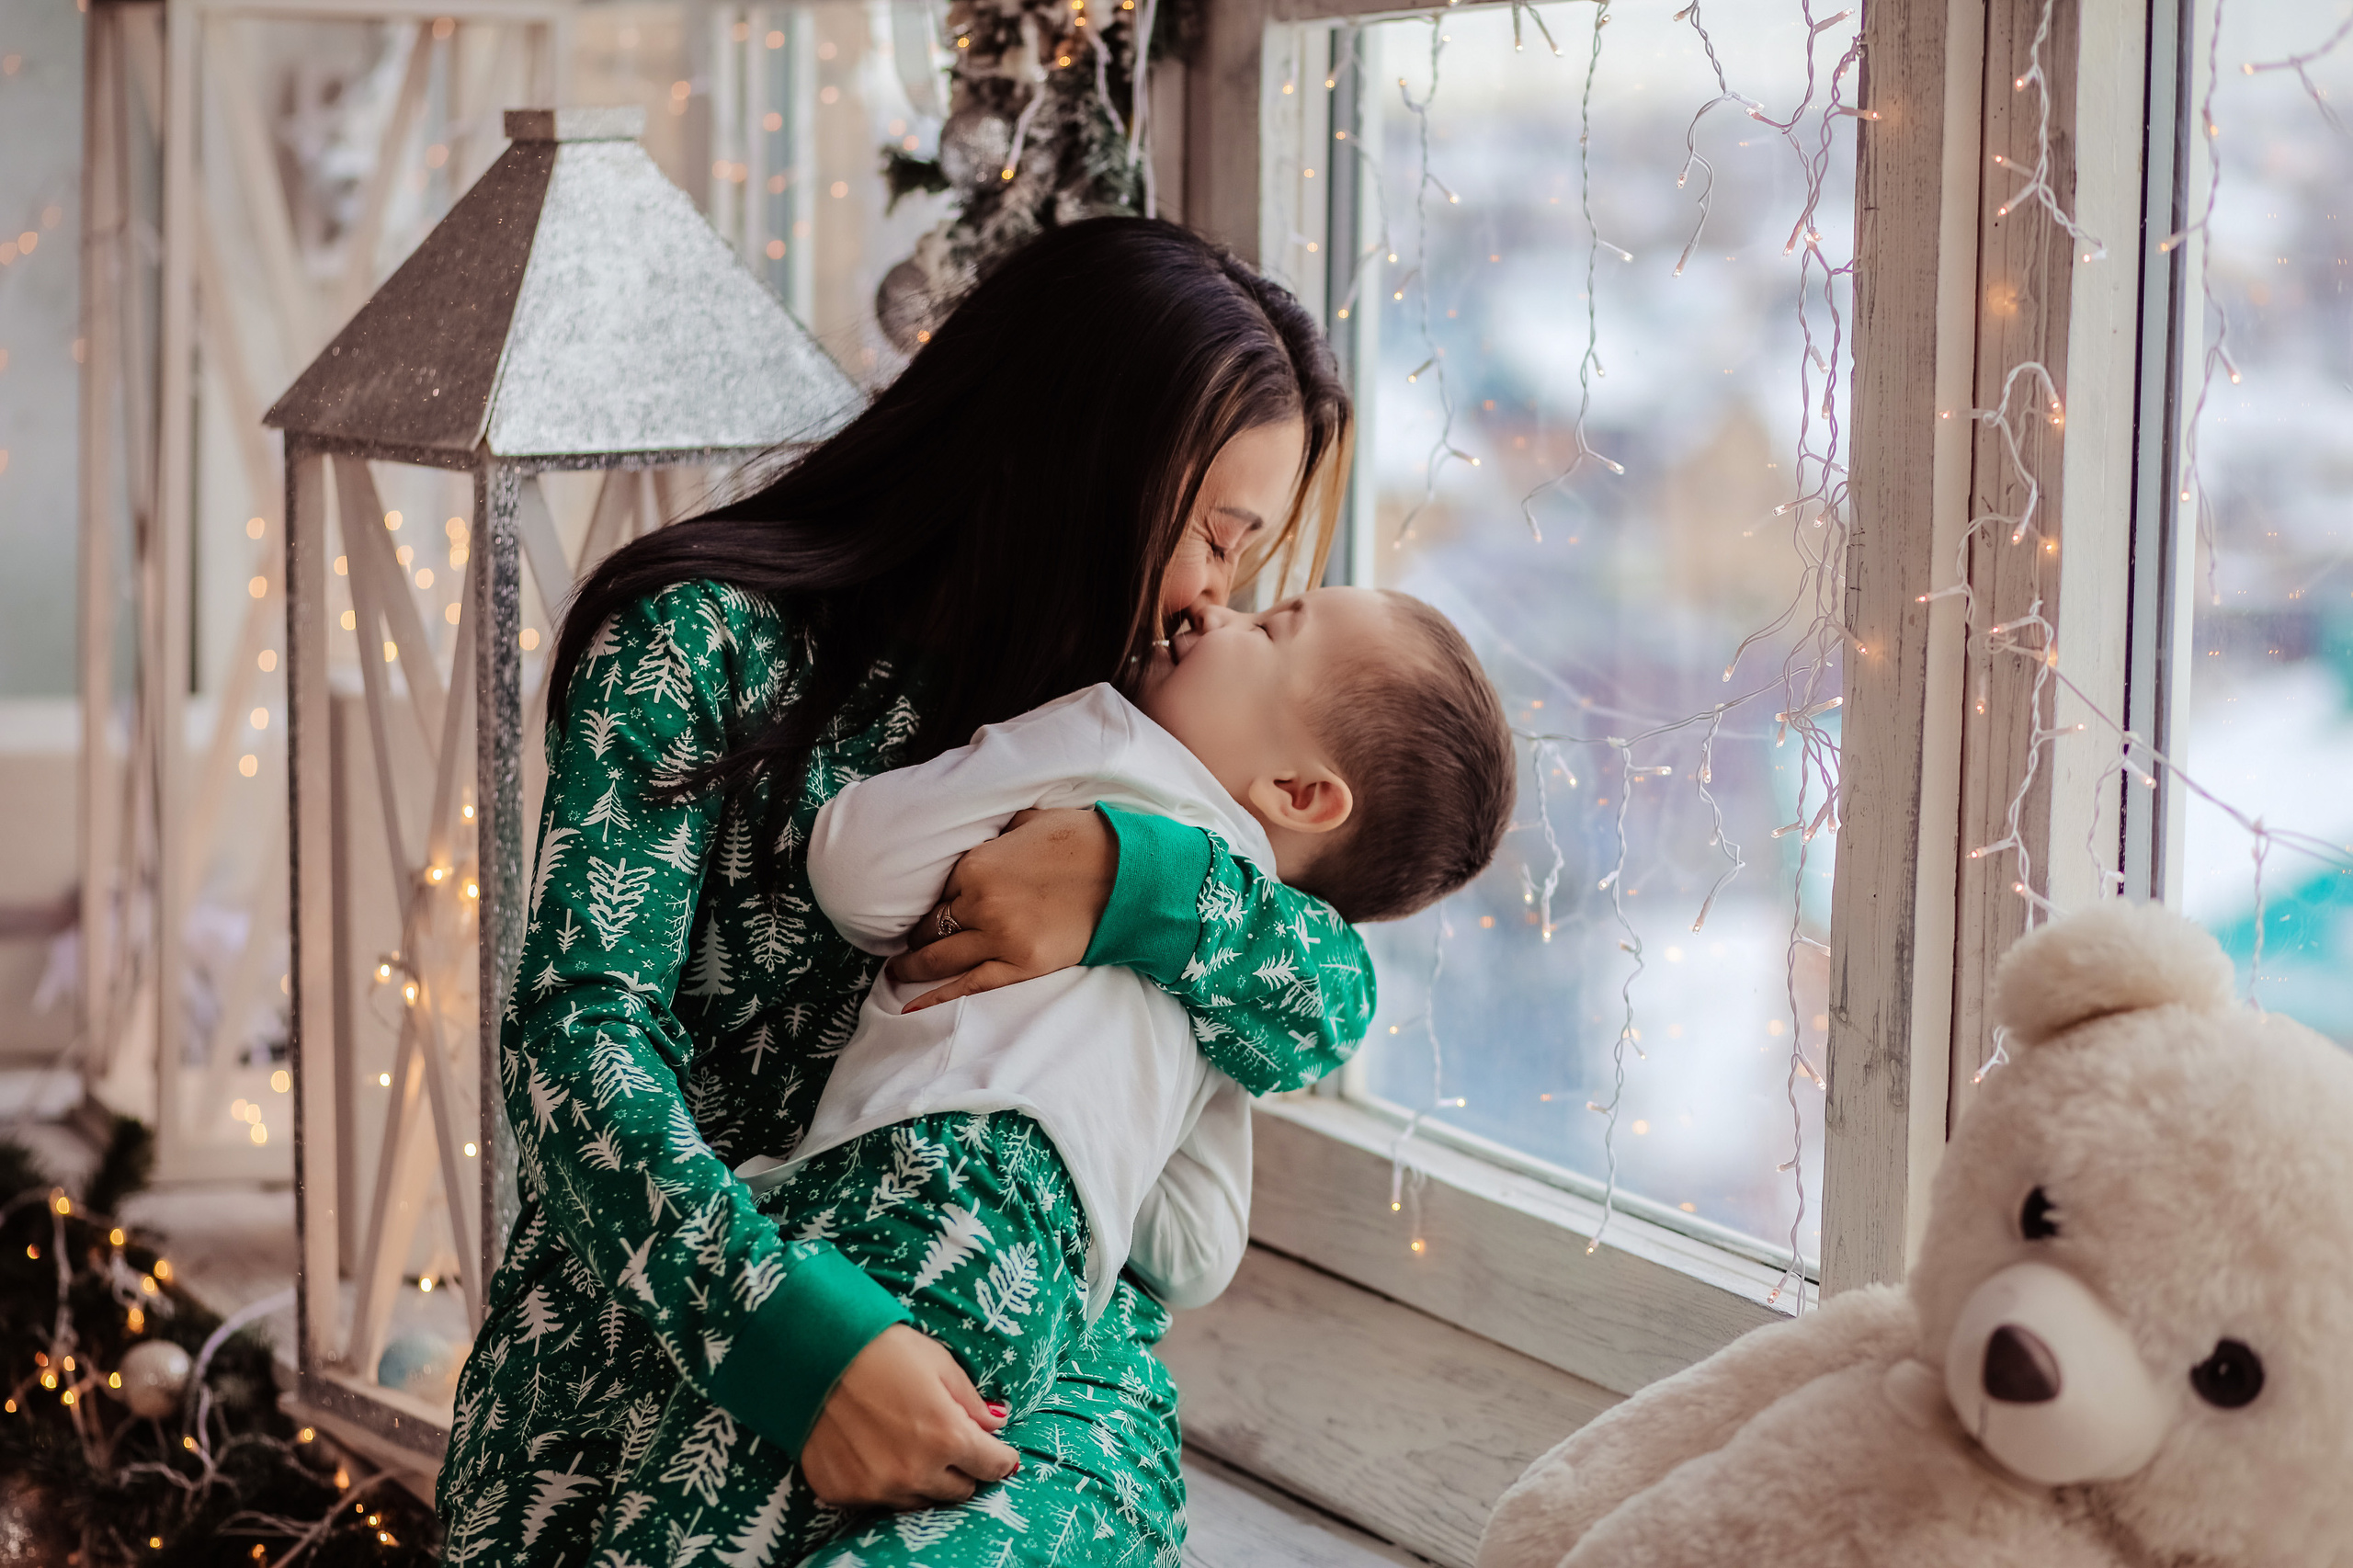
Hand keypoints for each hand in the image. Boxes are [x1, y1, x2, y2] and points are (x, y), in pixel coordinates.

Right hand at [799, 1325, 1018, 1507]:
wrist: (813, 1353)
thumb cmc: (883, 1349)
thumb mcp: (940, 1364)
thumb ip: (971, 1401)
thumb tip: (995, 1422)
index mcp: (948, 1438)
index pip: (993, 1466)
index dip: (999, 1456)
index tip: (997, 1450)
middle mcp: (915, 1472)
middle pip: (959, 1490)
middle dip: (961, 1467)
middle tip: (947, 1440)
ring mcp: (877, 1488)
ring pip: (919, 1500)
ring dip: (923, 1478)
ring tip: (908, 1444)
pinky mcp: (843, 1492)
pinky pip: (877, 1499)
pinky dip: (882, 1481)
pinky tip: (872, 1450)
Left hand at [888, 807, 1114, 1010]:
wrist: (1127, 874)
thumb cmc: (1081, 840)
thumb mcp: (1029, 820)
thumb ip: (996, 834)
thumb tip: (984, 841)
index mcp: (976, 865)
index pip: (939, 889)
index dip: (938, 900)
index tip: (931, 909)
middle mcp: (980, 903)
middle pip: (932, 926)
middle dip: (916, 936)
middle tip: (904, 946)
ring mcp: (1000, 938)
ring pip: (941, 957)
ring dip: (914, 967)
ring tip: (898, 973)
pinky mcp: (1022, 965)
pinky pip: (969, 986)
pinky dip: (937, 998)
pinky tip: (911, 1008)